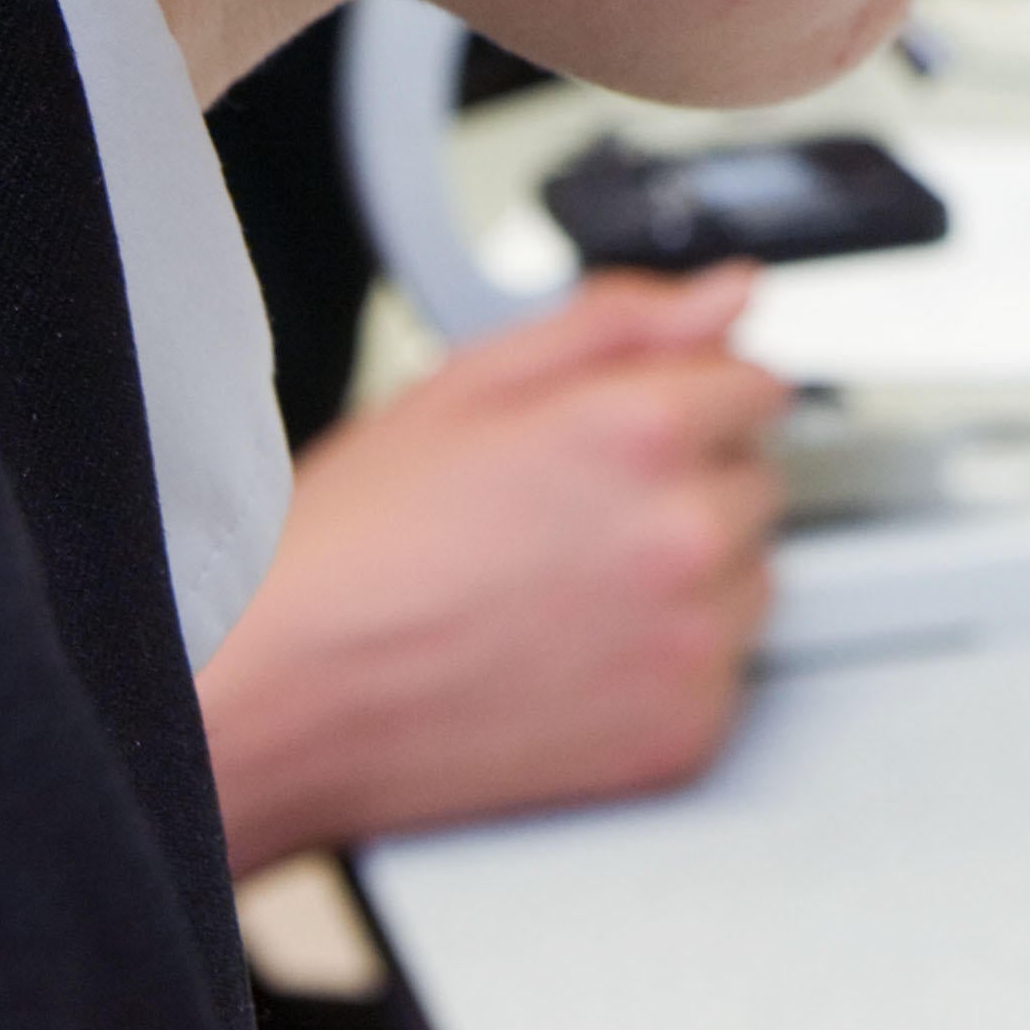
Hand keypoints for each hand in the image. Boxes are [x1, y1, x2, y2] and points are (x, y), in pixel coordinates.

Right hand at [201, 265, 785, 875]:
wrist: (274, 698)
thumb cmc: (345, 552)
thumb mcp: (464, 388)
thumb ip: (618, 326)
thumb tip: (726, 294)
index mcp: (638, 427)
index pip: (756, 384)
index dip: (686, 404)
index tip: (632, 439)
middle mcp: (680, 530)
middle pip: (756, 482)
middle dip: (684, 487)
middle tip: (565, 522)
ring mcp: (688, 640)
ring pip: (751, 579)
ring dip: (689, 579)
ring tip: (560, 594)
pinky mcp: (682, 735)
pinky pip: (727, 677)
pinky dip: (670, 669)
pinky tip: (570, 660)